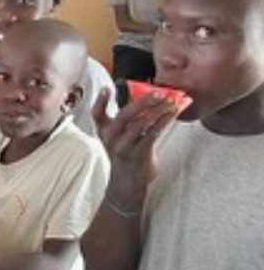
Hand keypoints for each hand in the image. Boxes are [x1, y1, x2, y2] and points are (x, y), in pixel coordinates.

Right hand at [93, 89, 177, 205]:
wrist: (128, 180)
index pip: (97, 114)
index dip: (100, 101)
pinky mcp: (139, 154)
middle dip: (143, 102)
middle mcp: (111, 139)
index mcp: (105, 131)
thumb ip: (128, 117)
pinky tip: (172, 114)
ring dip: (159, 111)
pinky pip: (153, 134)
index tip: (106, 89)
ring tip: (171, 102)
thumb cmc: (127, 152)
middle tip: (159, 93)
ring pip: (141, 124)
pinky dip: (164, 121)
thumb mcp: (120, 135)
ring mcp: (124, 147)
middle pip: (124, 115)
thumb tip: (148, 95)